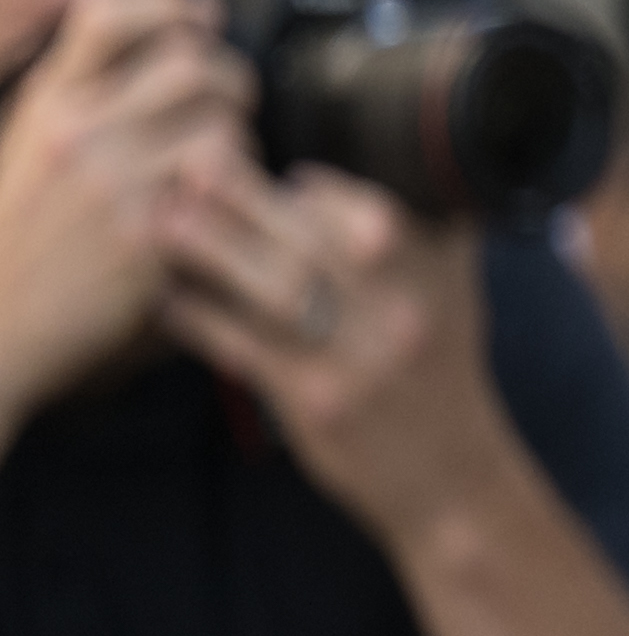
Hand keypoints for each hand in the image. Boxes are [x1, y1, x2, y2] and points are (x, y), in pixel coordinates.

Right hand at [0, 0, 229, 426]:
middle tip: (229, 109)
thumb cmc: (28, 235)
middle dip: (231, 80)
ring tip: (221, 166)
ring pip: (221, 122)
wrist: (3, 321)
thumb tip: (163, 42)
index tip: (202, 17)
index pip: (109, 9)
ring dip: (239, 139)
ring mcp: (112, 180)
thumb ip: (89, 94)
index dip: (172, 0)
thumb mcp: (35, 144)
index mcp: (48, 100)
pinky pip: (227, 182)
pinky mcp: (149, 232)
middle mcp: (76, 130)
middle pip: (194, 61)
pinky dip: (240, 188)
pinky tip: (221, 206)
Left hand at [161, 160, 513, 546]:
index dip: (308, 184)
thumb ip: (433, 236)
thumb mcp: (457, 296)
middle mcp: (399, 309)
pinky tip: (168, 299)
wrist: (451, 472)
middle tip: (194, 162)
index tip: (269, 167)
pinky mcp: (316, 401)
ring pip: (273, 288)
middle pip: (308, 238)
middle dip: (245, 196)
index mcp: (434, 274)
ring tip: (164, 221)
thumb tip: (396, 166)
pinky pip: (244, 349)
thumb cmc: (441, 373)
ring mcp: (356, 357)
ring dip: (211, 250)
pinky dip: (201, 320)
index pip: (363, 207)